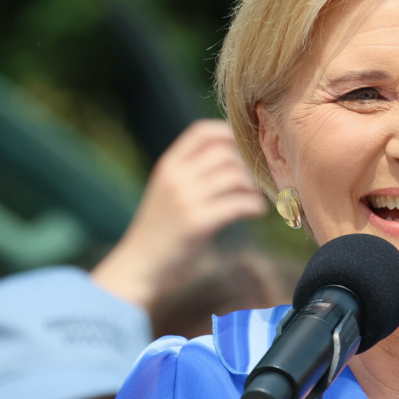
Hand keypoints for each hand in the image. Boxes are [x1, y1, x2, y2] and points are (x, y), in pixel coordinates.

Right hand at [92, 120, 266, 308]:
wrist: (139, 266)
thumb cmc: (160, 231)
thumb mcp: (168, 193)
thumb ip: (191, 174)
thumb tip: (234, 160)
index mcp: (168, 166)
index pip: (202, 132)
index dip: (229, 134)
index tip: (245, 149)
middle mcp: (175, 177)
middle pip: (226, 153)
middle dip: (248, 165)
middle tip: (259, 180)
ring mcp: (185, 199)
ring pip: (235, 176)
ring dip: (255, 186)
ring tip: (258, 198)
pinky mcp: (197, 223)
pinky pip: (238, 203)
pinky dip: (255, 205)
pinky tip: (258, 211)